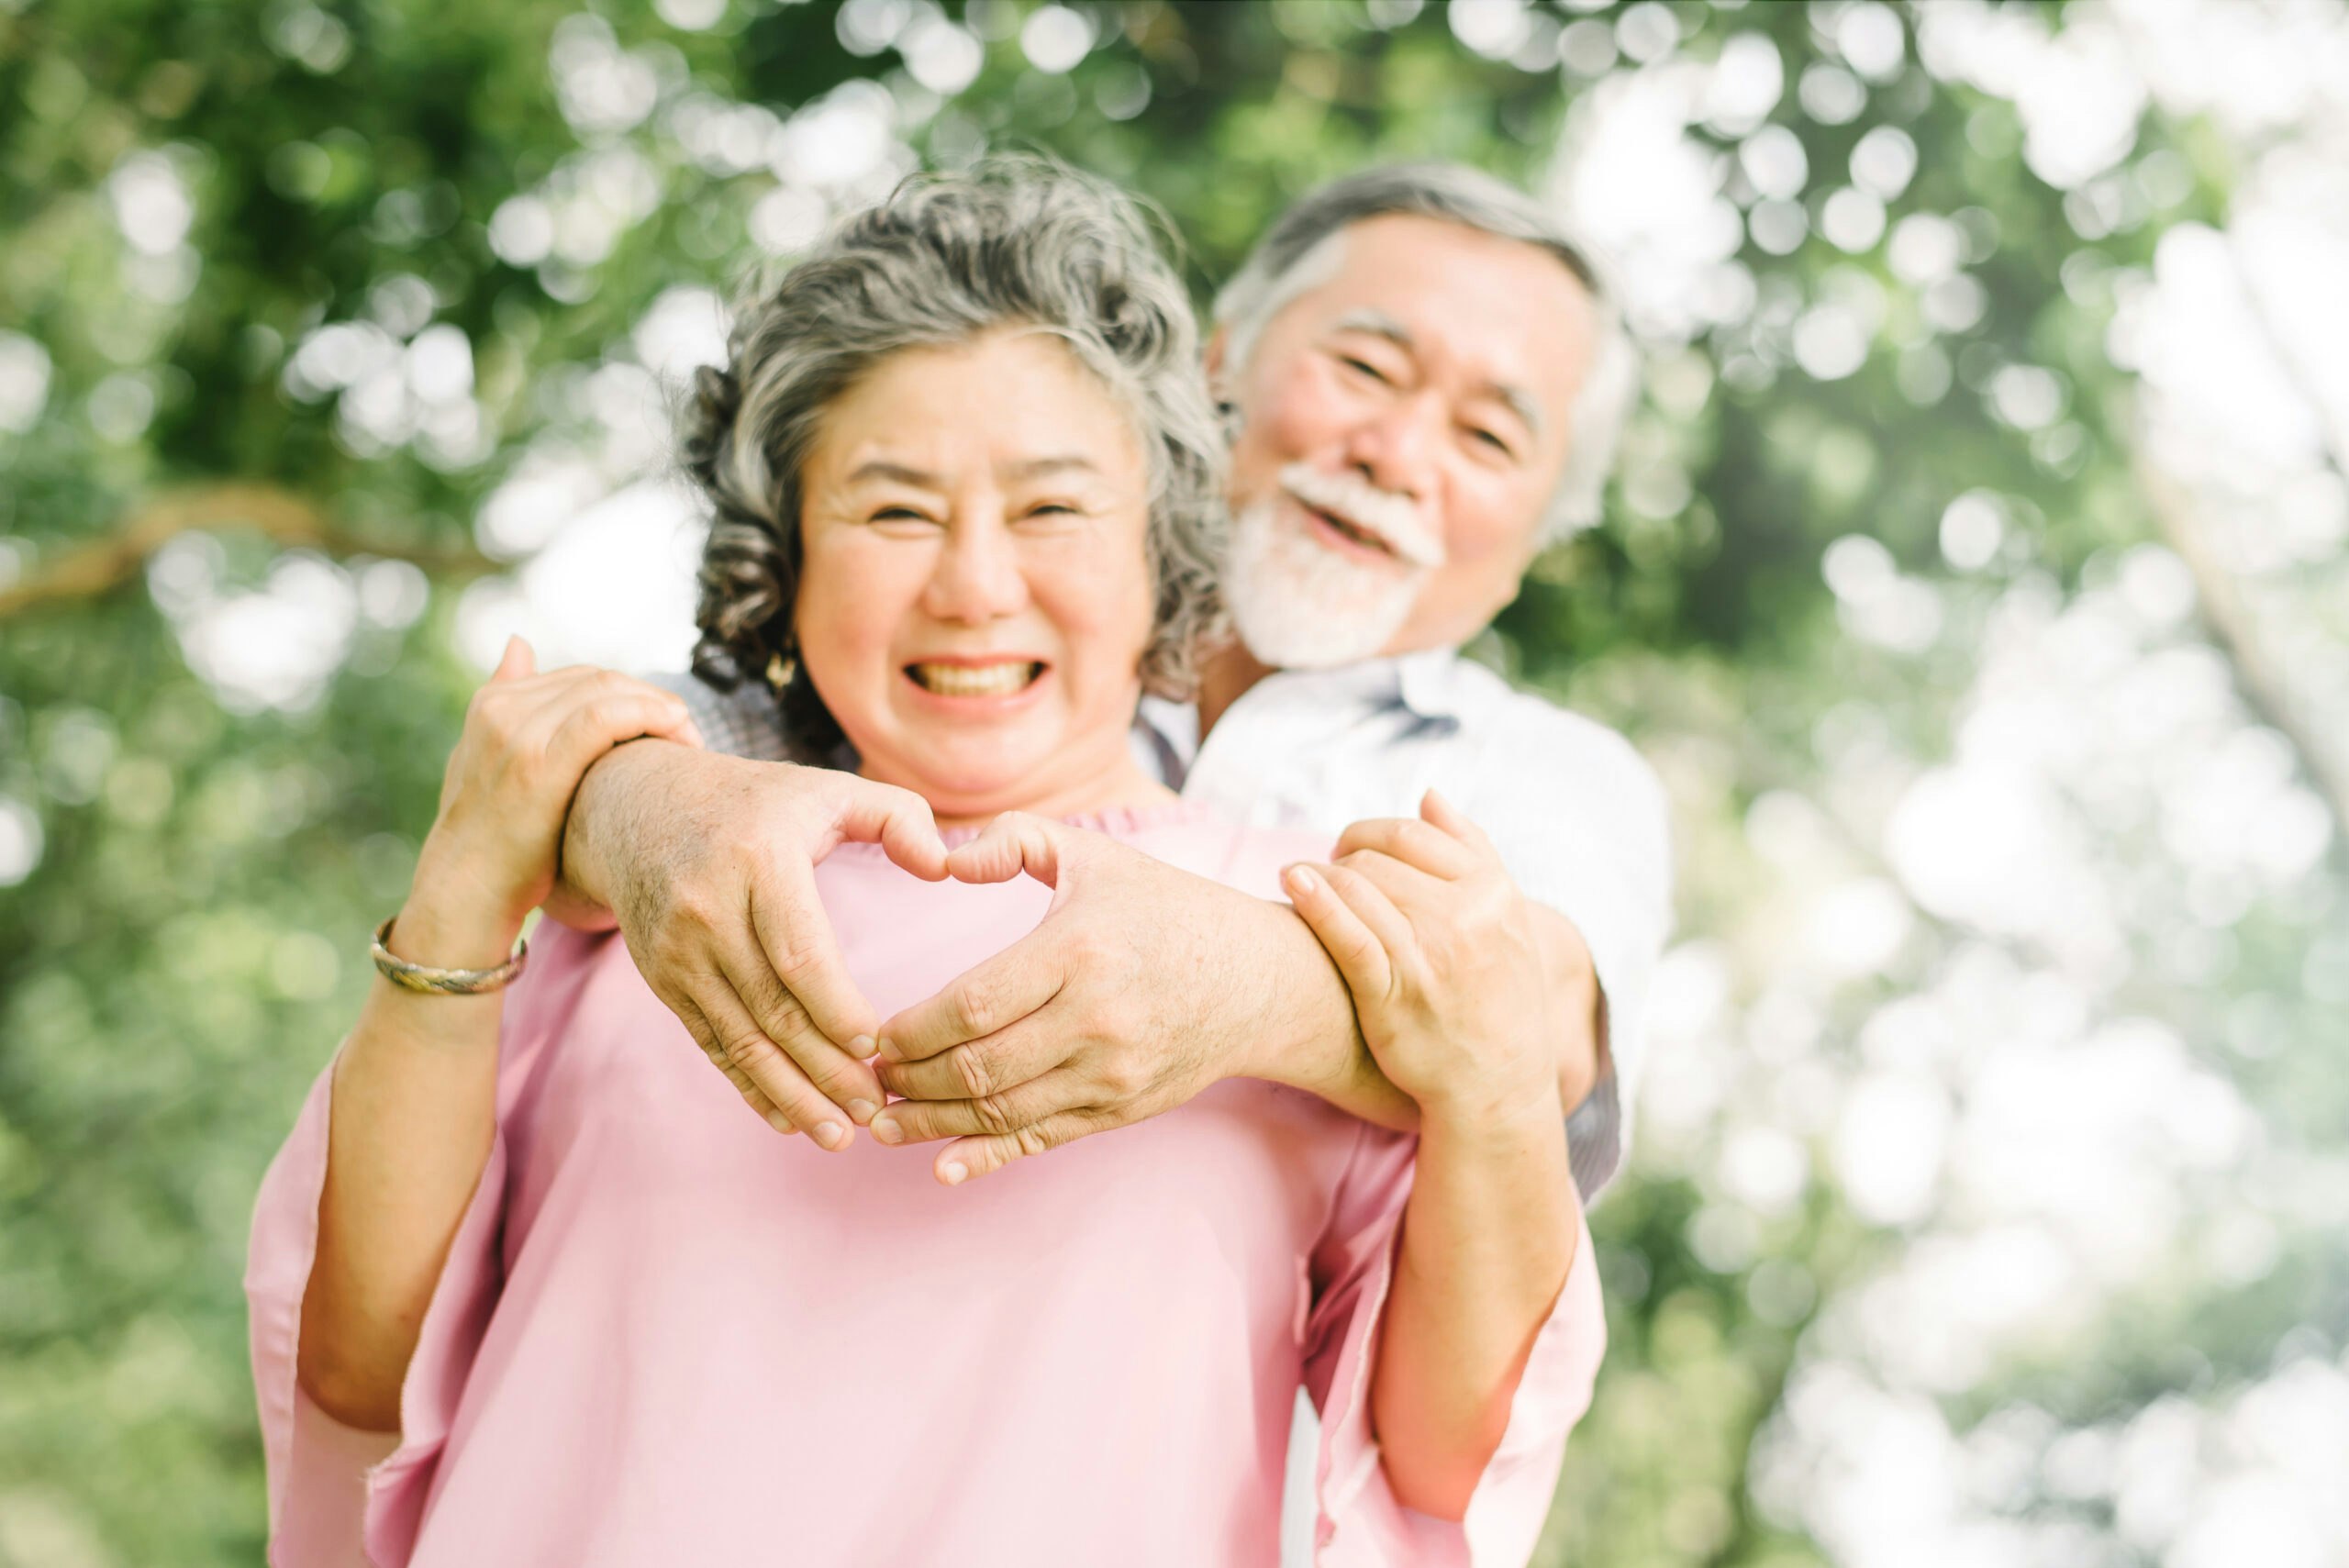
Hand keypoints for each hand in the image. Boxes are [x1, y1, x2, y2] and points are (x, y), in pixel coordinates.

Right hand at [408, 638, 701, 954]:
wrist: (464, 891)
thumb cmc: (487, 838)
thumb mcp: (483, 759)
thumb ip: (506, 701)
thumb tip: (521, 642)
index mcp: (492, 703)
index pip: (581, 676)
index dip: (631, 693)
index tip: (665, 721)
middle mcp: (502, 709)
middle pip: (599, 679)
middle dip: (650, 698)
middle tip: (686, 729)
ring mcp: (517, 732)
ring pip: (606, 691)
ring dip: (659, 707)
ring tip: (689, 736)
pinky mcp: (538, 762)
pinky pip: (605, 718)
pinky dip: (648, 716)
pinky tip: (677, 733)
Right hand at [560, 740, 948, 1149]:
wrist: (636, 807)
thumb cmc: (756, 802)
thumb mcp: (825, 788)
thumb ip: (897, 816)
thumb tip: (945, 865)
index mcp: (758, 860)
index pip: (798, 951)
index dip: (837, 1008)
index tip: (878, 1049)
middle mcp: (707, 909)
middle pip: (772, 1008)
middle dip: (825, 1069)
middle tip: (876, 1111)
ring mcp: (678, 951)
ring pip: (741, 1037)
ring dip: (791, 1094)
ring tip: (839, 1135)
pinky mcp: (664, 979)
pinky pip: (712, 1044)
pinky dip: (750, 1086)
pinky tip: (789, 1120)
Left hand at [866, 811, 1379, 1183]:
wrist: (1257, 979)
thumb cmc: (1163, 908)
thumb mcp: (1093, 854)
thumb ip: (1013, 841)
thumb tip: (942, 857)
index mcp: (1078, 950)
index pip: (969, 1006)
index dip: (908, 1029)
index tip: (872, 1031)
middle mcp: (1095, 1019)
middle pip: (975, 1067)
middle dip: (907, 1079)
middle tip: (866, 1076)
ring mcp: (1111, 1072)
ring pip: (1000, 1111)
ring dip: (930, 1122)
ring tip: (882, 1120)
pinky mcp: (1122, 1108)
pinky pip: (1040, 1139)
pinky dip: (984, 1156)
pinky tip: (939, 1163)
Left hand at [1282, 791, 1578, 1131]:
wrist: (1497, 1084)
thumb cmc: (1498, 997)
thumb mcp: (1508, 920)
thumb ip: (1474, 852)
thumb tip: (1429, 794)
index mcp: (1494, 894)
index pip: (1416, 834)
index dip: (1373, 833)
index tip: (1354, 847)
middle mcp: (1465, 919)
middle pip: (1381, 859)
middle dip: (1345, 857)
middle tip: (1328, 871)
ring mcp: (1428, 956)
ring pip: (1360, 887)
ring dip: (1322, 876)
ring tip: (1300, 880)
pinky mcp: (1391, 994)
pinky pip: (1347, 934)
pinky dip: (1315, 902)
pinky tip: (1292, 883)